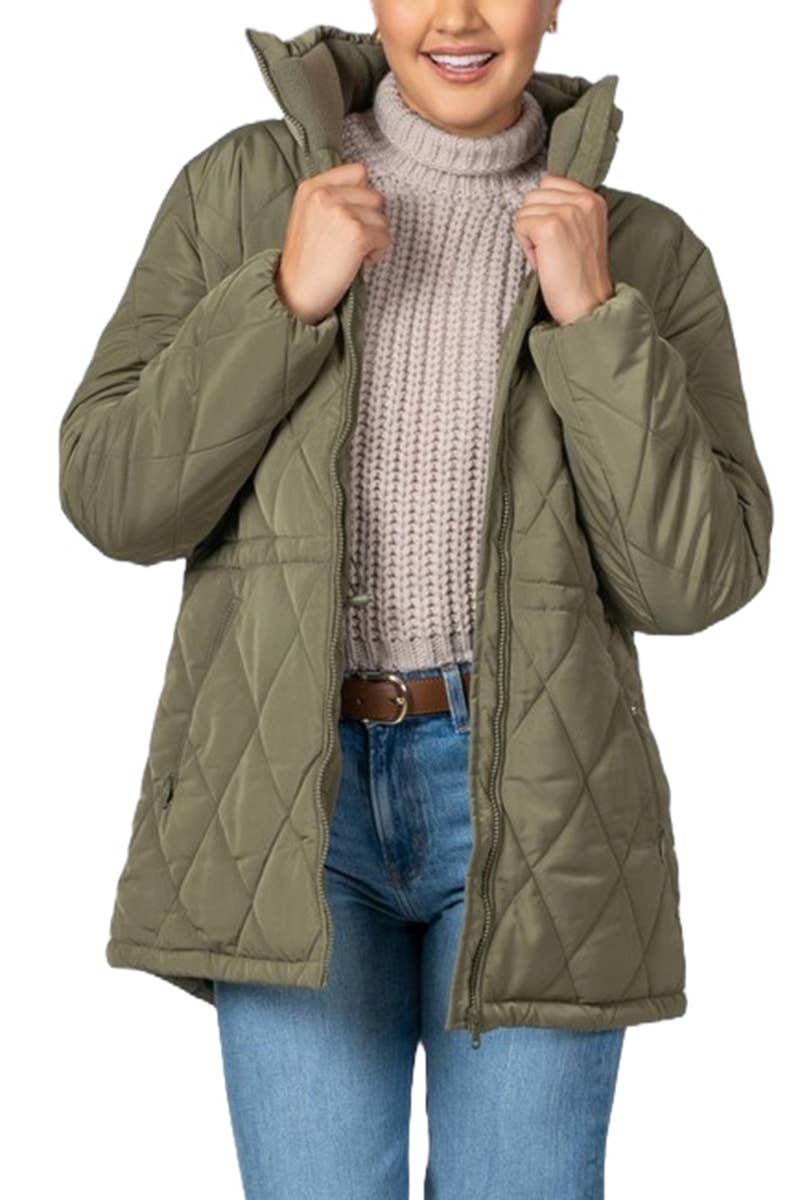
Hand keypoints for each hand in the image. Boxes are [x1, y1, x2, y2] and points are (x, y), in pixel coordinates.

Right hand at [275, 161, 391, 324]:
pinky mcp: (356, 234)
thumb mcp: (308, 216)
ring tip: (354, 254)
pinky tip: (359, 263)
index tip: (355, 217)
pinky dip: (378, 253)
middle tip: (353, 242)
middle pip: (375, 195)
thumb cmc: (306, 262)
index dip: (363, 196)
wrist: (295, 294)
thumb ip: (332, 198)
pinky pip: (385, 237)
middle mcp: (325, 194)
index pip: (358, 172)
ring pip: (383, 217)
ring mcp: (341, 213)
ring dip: (376, 238)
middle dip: (371, 220)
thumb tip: (367, 190)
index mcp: (312, 187)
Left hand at [513, 173, 614, 324]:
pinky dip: (526, 247)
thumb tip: (536, 197)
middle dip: (535, 222)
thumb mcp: (582, 232)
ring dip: (529, 236)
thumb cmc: (581, 277)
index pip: (550, 182)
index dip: (544, 211)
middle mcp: (582, 200)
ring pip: (524, 209)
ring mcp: (566, 211)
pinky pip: (519, 225)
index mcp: (593, 199)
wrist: (588, 306)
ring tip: (549, 256)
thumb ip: (567, 209)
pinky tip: (543, 262)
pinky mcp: (549, 226)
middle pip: (534, 194)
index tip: (558, 238)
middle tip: (553, 251)